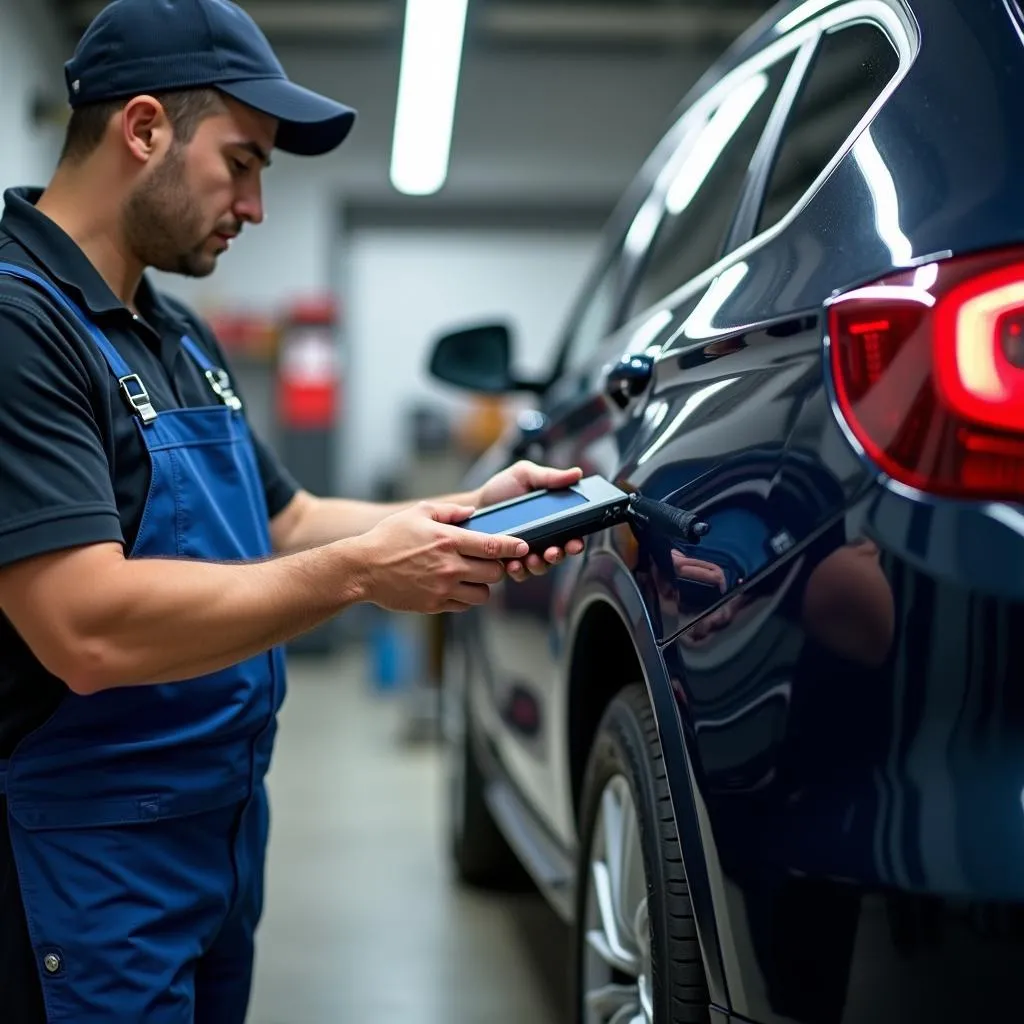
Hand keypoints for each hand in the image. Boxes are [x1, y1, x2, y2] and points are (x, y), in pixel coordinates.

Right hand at [356, 501, 527, 613]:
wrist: (363, 569)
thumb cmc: (388, 537)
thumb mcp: (417, 513)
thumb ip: (448, 511)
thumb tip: (471, 512)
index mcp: (448, 540)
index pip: (493, 546)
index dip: (514, 547)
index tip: (524, 546)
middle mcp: (450, 566)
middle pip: (494, 573)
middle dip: (497, 567)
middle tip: (488, 562)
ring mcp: (443, 588)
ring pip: (483, 594)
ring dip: (483, 586)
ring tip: (472, 576)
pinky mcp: (434, 604)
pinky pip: (464, 605)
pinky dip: (465, 598)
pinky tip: (456, 587)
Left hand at [475, 460, 586, 582]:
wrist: (474, 504)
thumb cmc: (502, 488)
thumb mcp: (525, 475)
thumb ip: (550, 476)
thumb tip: (577, 473)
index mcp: (552, 520)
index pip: (571, 535)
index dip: (576, 542)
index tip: (576, 543)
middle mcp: (543, 540)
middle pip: (559, 554)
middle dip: (559, 556)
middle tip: (553, 552)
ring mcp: (526, 553)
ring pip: (540, 567)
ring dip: (539, 565)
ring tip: (532, 559)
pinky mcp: (509, 562)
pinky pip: (518, 573)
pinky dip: (518, 571)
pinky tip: (512, 564)